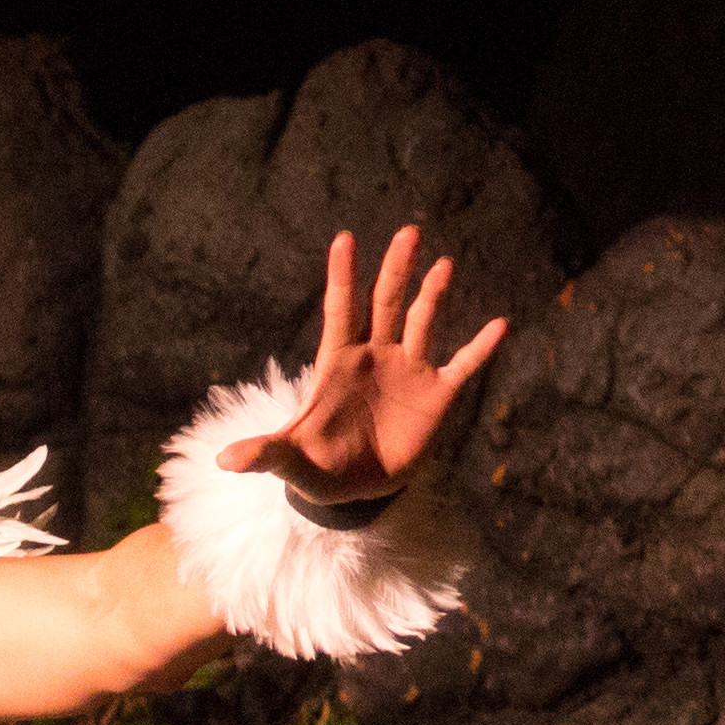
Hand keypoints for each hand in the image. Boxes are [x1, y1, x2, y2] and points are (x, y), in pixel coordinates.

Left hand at [218, 224, 508, 511]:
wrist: (355, 492)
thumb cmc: (317, 468)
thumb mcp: (290, 461)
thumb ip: (264, 453)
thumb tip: (224, 460)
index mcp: (338, 362)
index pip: (341, 309)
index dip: (343, 276)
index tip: (344, 239)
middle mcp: (375, 356)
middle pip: (386, 302)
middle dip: (395, 269)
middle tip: (408, 232)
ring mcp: (408, 371)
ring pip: (423, 321)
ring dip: (434, 293)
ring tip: (444, 263)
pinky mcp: (436, 396)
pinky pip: (462, 365)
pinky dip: (480, 347)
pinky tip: (499, 324)